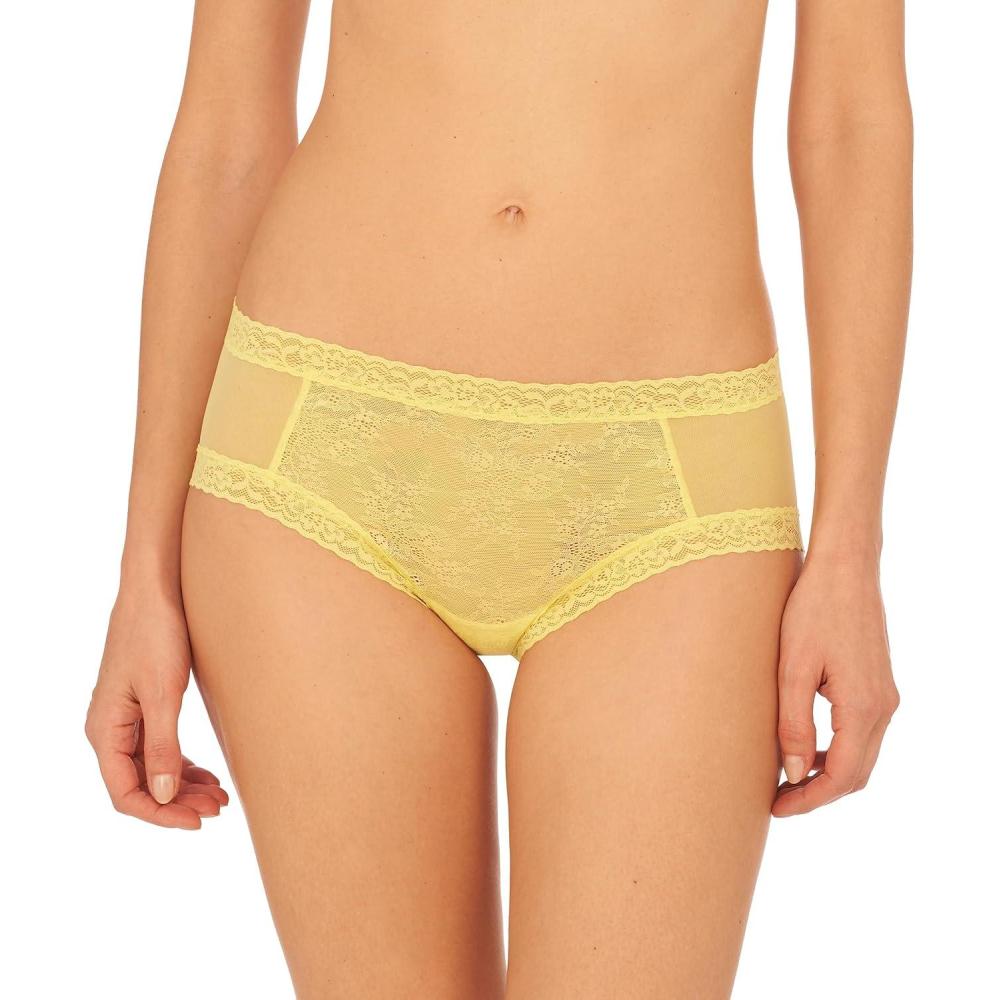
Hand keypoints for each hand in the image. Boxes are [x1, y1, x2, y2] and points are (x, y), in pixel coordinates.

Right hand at [86, 586, 228, 828]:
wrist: (156, 589)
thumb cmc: (156, 635)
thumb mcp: (164, 694)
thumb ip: (163, 747)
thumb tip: (164, 796)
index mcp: (105, 731)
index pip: (126, 794)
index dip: (161, 813)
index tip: (198, 821)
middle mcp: (109, 729)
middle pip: (140, 785)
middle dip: (178, 802)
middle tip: (219, 808)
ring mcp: (126, 717)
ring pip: (151, 768)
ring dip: (183, 785)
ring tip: (220, 796)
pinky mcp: (144, 705)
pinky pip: (158, 747)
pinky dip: (182, 764)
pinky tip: (208, 773)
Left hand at [772, 552, 899, 816]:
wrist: (845, 568)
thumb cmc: (812, 610)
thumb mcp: (792, 668)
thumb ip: (793, 724)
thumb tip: (793, 773)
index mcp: (863, 707)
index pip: (842, 776)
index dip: (810, 799)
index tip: (777, 808)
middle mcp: (883, 707)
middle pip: (856, 773)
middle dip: (818, 793)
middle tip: (779, 800)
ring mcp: (885, 696)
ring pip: (861, 755)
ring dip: (828, 773)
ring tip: (787, 778)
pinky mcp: (878, 684)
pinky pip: (862, 733)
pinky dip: (837, 750)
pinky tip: (806, 746)